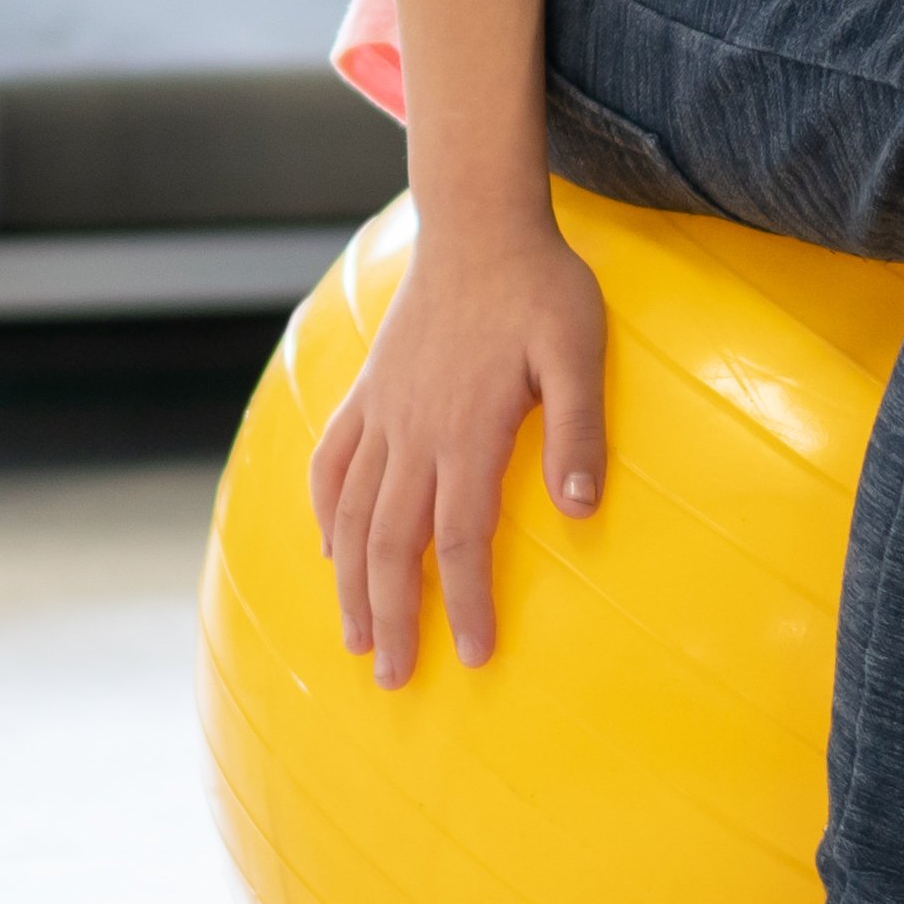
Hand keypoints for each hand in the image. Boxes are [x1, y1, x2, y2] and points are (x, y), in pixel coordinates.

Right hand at [314, 202, 612, 683]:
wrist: (477, 222)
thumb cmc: (540, 288)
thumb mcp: (578, 352)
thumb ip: (578, 431)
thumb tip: (581, 508)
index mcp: (467, 433)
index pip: (463, 540)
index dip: (466, 604)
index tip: (472, 657)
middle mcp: (414, 434)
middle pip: (391, 546)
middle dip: (392, 618)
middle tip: (394, 680)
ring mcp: (383, 413)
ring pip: (350, 516)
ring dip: (349, 584)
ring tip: (353, 639)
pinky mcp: (368, 392)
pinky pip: (330, 462)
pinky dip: (323, 513)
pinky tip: (325, 547)